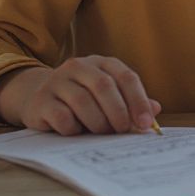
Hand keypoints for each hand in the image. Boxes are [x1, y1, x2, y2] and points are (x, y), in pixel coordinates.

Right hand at [0, 56, 161, 135]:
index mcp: (102, 63)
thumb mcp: (107, 96)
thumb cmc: (82, 98)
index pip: (126, 77)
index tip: (147, 123)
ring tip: (102, 132)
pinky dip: (73, 128)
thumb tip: (155, 111)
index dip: (139, 100)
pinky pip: (61, 116)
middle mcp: (79, 66)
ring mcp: (58, 81)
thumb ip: (130, 102)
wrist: (38, 96)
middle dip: (118, 111)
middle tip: (123, 130)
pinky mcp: (41, 100)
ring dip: (97, 121)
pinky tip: (77, 132)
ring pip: (82, 101)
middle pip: (104, 86)